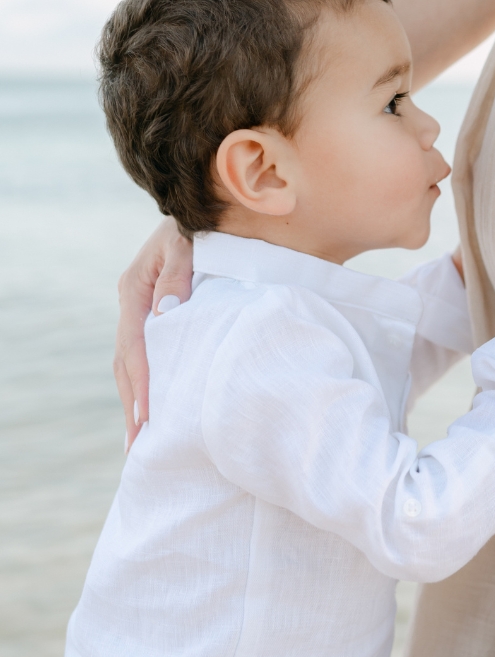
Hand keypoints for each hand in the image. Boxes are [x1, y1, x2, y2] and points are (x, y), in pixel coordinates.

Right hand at [115, 219, 193, 443]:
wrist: (206, 212)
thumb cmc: (202, 226)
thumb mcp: (188, 243)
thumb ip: (178, 274)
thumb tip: (166, 315)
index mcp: (136, 289)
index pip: (135, 346)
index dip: (141, 382)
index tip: (148, 415)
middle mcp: (134, 304)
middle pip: (126, 363)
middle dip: (133, 403)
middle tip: (138, 444)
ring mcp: (143, 312)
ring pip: (133, 363)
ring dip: (137, 399)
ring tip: (142, 438)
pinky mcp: (158, 317)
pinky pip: (149, 355)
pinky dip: (150, 382)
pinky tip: (157, 406)